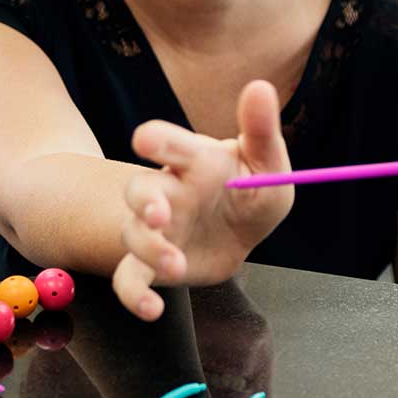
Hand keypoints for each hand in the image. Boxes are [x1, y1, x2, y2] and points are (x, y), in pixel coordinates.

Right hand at [111, 80, 293, 321]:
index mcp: (193, 161)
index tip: (146, 140)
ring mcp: (155, 229)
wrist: (239, 233)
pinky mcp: (150, 266)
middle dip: (143, 199)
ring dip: (148, 248)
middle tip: (158, 212)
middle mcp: (167, 192)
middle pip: (139, 187)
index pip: (169, 143)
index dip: (157, 140)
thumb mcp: (266, 164)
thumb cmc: (249, 190)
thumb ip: (261, 130)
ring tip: (173, 264)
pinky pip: (130, 280)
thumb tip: (260, 87)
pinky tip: (152, 311)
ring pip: (132, 234)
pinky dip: (134, 297)